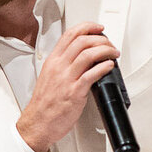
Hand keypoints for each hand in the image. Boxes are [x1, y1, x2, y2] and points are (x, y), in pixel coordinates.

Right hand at [17, 23, 119, 151]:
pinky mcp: (74, 93)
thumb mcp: (49, 77)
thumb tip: (81, 58)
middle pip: (82, 41)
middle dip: (101, 39)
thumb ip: (63, 65)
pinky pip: (92, 74)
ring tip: (113, 54)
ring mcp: (66, 79)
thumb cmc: (44, 104)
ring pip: (88, 54)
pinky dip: (104, 67)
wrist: (38, 123)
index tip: (99, 28)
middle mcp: (59, 67)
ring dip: (106, 50)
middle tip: (109, 44)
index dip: (88, 27)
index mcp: (53, 61)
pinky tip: (109, 66)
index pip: (70, 34)